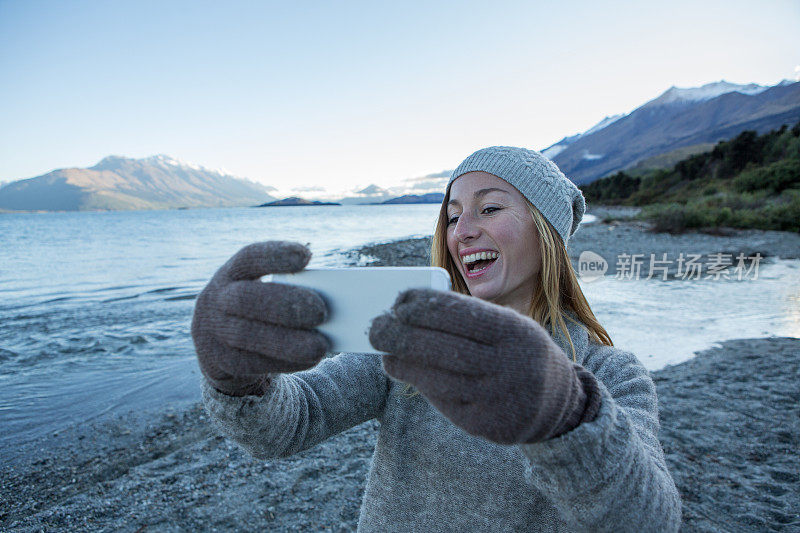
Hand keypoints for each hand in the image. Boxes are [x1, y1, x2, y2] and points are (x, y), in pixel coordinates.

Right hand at [191, 241, 329, 396]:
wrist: (221, 345)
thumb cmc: (258, 310)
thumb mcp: (264, 293)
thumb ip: (289, 292)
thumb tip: (328, 304)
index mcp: (231, 272)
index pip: (249, 258)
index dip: (275, 256)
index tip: (306, 255)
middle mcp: (216, 299)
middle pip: (244, 298)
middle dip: (286, 304)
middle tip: (322, 312)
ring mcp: (214, 332)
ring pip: (247, 335)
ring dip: (289, 342)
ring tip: (322, 345)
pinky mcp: (222, 361)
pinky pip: (253, 363)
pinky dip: (286, 361)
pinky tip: (311, 359)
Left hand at [369, 288, 595, 443]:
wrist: (557, 403)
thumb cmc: (518, 352)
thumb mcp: (509, 326)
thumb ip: (468, 319)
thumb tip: (410, 310)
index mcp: (514, 331)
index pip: (460, 314)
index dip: (424, 306)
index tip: (398, 301)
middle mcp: (508, 365)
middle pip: (443, 348)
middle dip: (402, 334)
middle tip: (377, 326)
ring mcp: (497, 398)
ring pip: (438, 378)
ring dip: (403, 361)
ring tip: (384, 349)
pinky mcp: (485, 424)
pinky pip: (444, 401)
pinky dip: (419, 382)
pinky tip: (402, 370)